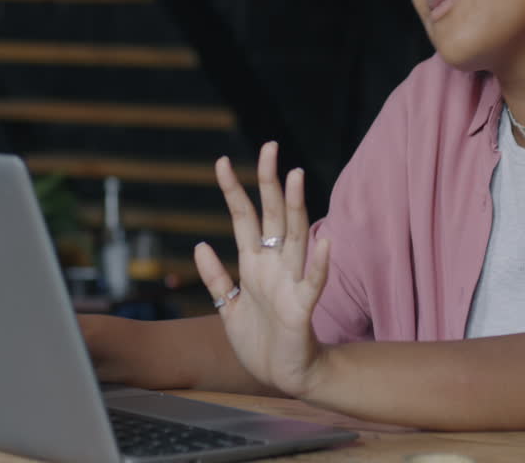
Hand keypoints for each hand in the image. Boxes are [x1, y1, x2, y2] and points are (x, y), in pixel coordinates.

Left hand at [194, 141, 331, 398]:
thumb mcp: (227, 309)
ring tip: (296, 177)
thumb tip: (200, 243)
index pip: (244, 218)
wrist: (286, 377)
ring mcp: (290, 284)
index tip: (222, 161)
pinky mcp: (302, 309)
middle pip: (273, 216)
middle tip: (269, 147)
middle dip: (269, 182)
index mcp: (254, 265)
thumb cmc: (260, 342)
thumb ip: (216, 278)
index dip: (233, 190)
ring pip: (295, 238)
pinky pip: (312, 283)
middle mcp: (274, 267)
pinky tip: (325, 241)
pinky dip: (318, 263)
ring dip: (296, 208)